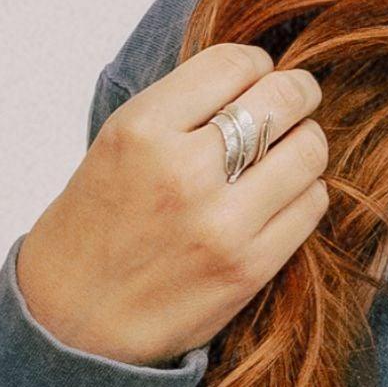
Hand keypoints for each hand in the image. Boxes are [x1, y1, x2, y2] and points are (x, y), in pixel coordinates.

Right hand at [14, 45, 328, 367]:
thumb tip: (252, 80)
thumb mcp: (117, 147)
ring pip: (308, 152)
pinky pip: (312, 206)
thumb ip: (180, 114)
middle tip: (299, 98)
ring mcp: (223, 222)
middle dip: (298, 92)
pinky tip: (286, 196)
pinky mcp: (251, 266)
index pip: (235, 64)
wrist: (75, 322)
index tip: (261, 74)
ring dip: (307, 145)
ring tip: (291, 152)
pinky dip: (307, 192)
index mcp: (143, 128)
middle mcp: (185, 170)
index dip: (259, 64)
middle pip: (282, 101)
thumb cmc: (97, 229)